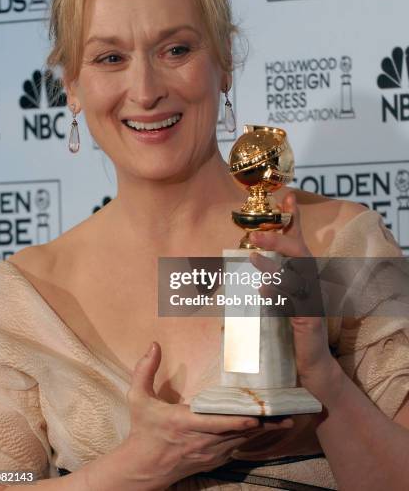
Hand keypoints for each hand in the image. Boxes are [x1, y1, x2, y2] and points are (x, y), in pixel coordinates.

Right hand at [124, 342, 293, 488]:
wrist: (143, 468)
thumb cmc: (143, 431)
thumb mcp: (138, 399)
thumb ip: (144, 370)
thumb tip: (154, 344)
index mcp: (185, 423)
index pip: (218, 423)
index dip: (239, 421)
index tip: (257, 415)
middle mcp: (202, 440)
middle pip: (239, 432)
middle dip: (263, 423)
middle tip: (287, 413)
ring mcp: (210, 453)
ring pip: (242, 441)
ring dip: (263, 431)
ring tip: (286, 420)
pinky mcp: (214, 460)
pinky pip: (238, 448)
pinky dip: (252, 439)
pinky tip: (268, 430)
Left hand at [249, 192, 342, 402]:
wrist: (311, 365)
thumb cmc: (293, 330)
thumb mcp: (280, 299)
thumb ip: (270, 280)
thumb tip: (248, 262)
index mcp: (304, 276)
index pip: (299, 241)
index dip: (295, 219)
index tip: (288, 196)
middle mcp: (311, 284)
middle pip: (300, 253)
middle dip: (278, 240)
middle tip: (254, 235)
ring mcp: (313, 302)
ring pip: (296, 277)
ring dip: (273, 265)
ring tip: (252, 257)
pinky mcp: (310, 321)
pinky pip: (294, 305)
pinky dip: (278, 296)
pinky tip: (262, 291)